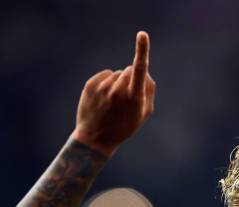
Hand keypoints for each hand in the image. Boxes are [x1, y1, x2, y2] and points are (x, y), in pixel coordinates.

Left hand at [72, 31, 155, 155]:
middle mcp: (117, 91)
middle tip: (127, 99)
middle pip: (129, 70)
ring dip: (118, 84)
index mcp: (133, 98)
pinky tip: (105, 99)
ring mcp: (102, 88)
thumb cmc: (125, 127)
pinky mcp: (90, 86)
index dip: (142, 50)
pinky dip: (107, 83)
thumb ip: (148, 90)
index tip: (142, 35)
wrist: (96, 139)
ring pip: (117, 74)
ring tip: (113, 103)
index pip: (139, 69)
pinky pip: (105, 75)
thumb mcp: (144, 114)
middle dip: (131, 79)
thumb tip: (144, 72)